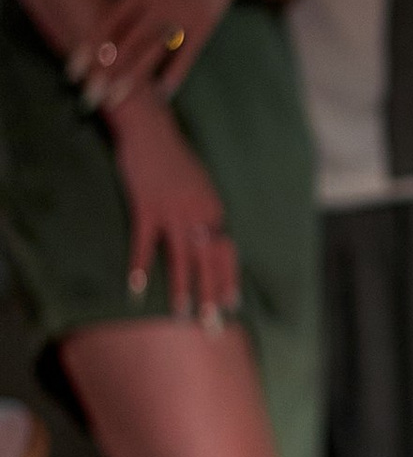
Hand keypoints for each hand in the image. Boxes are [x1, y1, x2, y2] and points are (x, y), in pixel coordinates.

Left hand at [74, 0, 262, 110]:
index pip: (108, 23)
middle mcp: (160, 3)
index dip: (89, 48)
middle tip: (90, 96)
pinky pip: (186, 56)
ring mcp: (183, 16)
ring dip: (132, 79)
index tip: (74, 71)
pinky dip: (174, 76)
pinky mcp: (204, 26)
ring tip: (116, 100)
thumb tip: (106, 32)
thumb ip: (130, 1)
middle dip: (106, 72)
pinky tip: (161, 94)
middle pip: (127, 43)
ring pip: (152, 53)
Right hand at [112, 93, 240, 324]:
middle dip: (211, 295)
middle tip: (212, 326)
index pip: (225, 253)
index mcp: (213, 211)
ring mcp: (173, 212)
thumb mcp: (199, 186)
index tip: (233, 306)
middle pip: (208, 262)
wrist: (152, 131)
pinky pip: (143, 242)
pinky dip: (138, 265)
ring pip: (180, 257)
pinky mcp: (147, 207)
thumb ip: (203, 212)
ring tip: (180, 314)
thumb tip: (208, 236)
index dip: (228, 280)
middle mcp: (199, 215)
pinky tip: (135, 287)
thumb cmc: (173, 159)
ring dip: (182, 287)